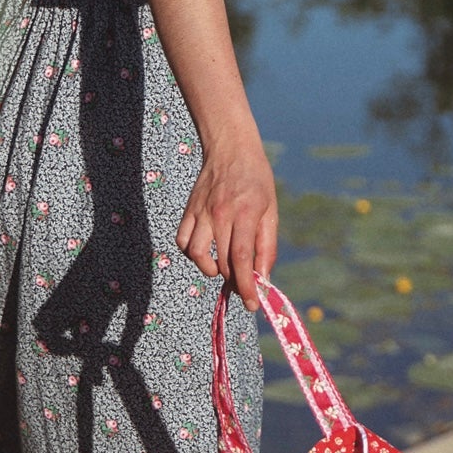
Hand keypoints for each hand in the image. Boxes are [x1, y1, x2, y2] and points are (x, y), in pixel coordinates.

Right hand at [176, 133, 276, 310]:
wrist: (230, 148)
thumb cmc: (256, 180)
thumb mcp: (270, 210)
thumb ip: (267, 245)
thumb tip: (264, 277)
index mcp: (245, 213)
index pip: (242, 258)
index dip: (247, 286)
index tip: (252, 304)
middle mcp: (220, 214)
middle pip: (222, 261)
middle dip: (233, 281)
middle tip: (243, 283)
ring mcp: (201, 212)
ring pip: (196, 254)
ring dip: (210, 268)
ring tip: (222, 266)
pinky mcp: (188, 211)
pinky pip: (182, 241)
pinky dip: (192, 253)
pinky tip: (206, 251)